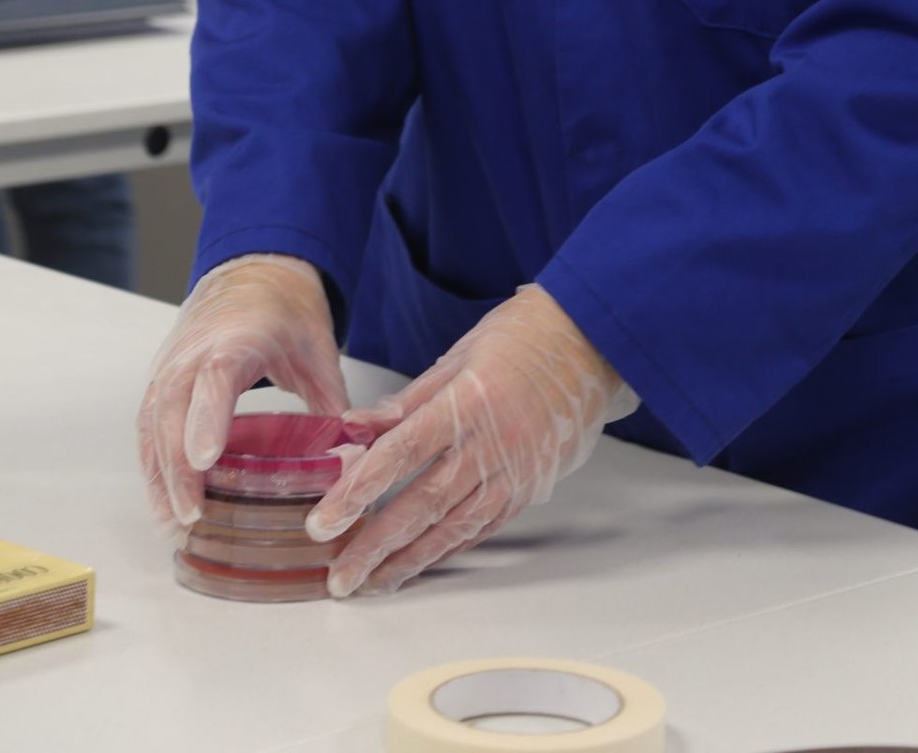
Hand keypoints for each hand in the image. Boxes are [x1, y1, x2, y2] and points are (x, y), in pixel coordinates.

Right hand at [137, 254, 347, 530]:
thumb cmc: (287, 310)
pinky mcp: (161, 379)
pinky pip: (148, 426)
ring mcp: (171, 364)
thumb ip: (333, 404)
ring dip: (160, 475)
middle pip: (174, 410)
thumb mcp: (319, 350)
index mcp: (239, 337)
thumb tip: (356, 459)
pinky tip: (164, 504)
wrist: (253, 272)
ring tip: (174, 527)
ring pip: (153, 424)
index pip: (215, 377)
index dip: (206, 418)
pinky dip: (153, 465)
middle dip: (178, 467)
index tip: (204, 460)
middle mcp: (194, 351)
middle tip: (190, 517)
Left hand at [307, 284, 634, 595]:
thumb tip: (356, 429)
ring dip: (408, 560)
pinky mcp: (532, 486)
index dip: (358, 492)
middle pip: (421, 503)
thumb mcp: (460, 354)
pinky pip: (484, 526)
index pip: (401, 455)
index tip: (324, 522)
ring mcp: (515, 470)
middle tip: (339, 576)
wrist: (594, 340)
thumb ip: (408, 400)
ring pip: (453, 526)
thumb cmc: (526, 335)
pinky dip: (449, 547)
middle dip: (374, 545)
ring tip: (372, 583)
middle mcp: (491, 443)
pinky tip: (421, 562)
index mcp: (468, 402)